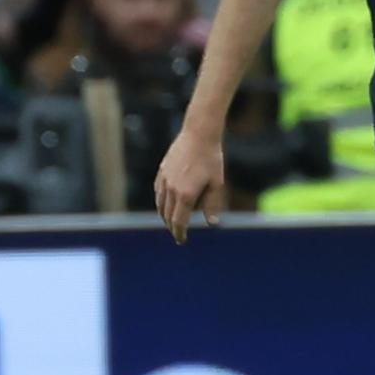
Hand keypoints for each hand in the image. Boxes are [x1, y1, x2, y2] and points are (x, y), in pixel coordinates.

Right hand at [154, 128, 225, 243]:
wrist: (199, 134)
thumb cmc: (211, 159)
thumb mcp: (216, 183)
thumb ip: (212, 205)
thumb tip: (212, 223)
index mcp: (186, 195)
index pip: (178, 222)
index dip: (180, 233)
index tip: (182, 240)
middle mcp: (172, 189)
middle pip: (167, 216)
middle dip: (172, 227)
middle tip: (178, 233)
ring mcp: (164, 180)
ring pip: (160, 205)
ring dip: (164, 216)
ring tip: (171, 221)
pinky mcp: (162, 171)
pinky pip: (158, 192)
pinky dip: (160, 202)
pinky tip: (166, 203)